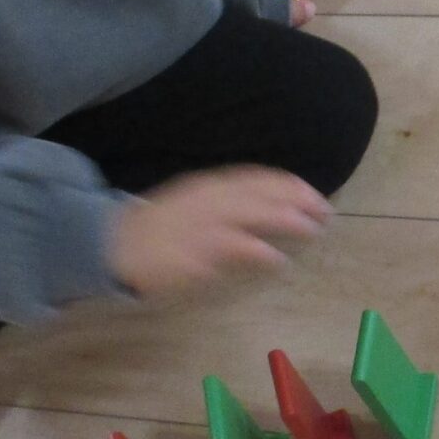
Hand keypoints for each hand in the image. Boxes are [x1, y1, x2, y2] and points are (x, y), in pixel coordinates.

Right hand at [107, 167, 330, 297]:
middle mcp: (205, 200)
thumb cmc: (164, 228)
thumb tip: (278, 205)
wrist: (113, 245)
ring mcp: (195, 226)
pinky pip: (223, 250)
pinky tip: (277, 259)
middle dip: (294, 202)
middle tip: (325, 214)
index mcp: (208, 186)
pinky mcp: (187, 254)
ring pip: (245, 217)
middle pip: (256, 194)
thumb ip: (234, 203)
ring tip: (311, 230)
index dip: (290, 186)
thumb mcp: (198, 204)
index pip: (256, 178)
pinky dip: (253, 252)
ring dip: (281, 220)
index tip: (317, 198)